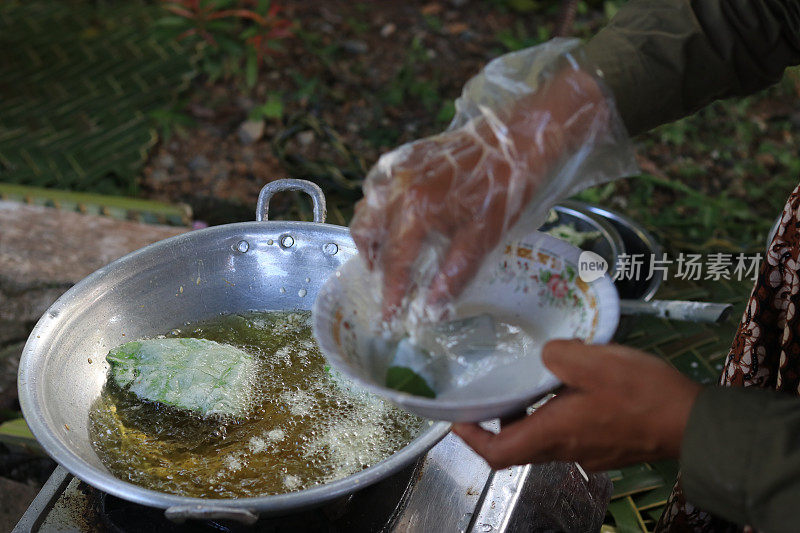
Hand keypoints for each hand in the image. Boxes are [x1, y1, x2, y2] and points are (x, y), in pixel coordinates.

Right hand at [350, 69, 609, 318]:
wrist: (520, 136)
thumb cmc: (507, 188)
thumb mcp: (484, 238)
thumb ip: (453, 276)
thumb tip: (431, 310)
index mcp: (414, 210)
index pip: (394, 263)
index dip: (390, 295)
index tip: (387, 320)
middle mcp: (396, 188)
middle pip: (366, 234)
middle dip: (373, 262)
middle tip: (388, 283)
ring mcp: (398, 168)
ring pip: (366, 208)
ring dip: (372, 236)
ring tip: (390, 255)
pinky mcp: (406, 156)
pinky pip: (378, 187)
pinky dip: (379, 209)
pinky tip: (397, 220)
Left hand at [453, 340, 701, 470]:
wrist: (695, 423)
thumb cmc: (642, 393)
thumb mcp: (595, 361)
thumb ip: (559, 354)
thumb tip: (545, 356)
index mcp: (554, 434)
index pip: (497, 453)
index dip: (470, 438)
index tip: (456, 418)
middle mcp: (566, 451)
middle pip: (517, 447)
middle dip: (496, 424)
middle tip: (488, 393)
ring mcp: (588, 454)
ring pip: (544, 440)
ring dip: (528, 417)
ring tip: (527, 383)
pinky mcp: (606, 449)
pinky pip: (568, 435)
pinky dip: (555, 416)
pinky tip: (569, 389)